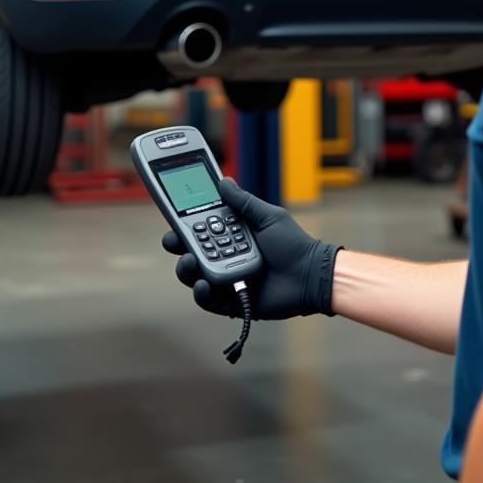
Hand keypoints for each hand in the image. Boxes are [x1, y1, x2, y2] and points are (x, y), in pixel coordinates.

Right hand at [161, 178, 341, 319]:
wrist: (310, 275)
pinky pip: (208, 300)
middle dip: (178, 246)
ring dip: (186, 269)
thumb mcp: (268, 217)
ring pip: (194, 275)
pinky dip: (202, 293)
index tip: (172, 218)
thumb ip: (244, 202)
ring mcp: (226, 279)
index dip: (183, 225)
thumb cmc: (294, 245)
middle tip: (175, 241)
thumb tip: (224, 181)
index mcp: (232, 236)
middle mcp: (225, 256)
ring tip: (190, 262)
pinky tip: (204, 284)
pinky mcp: (230, 301)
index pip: (200, 229)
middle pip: (190, 251)